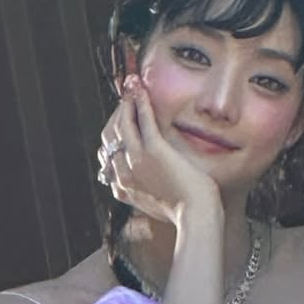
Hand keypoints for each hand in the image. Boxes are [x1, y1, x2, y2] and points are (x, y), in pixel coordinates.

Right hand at [98, 77, 221, 225]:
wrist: (196, 217)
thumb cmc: (184, 211)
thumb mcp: (156, 203)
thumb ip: (145, 188)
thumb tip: (147, 175)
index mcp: (122, 188)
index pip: (107, 153)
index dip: (113, 132)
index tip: (121, 119)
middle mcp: (123, 173)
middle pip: (110, 136)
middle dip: (116, 113)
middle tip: (125, 97)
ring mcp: (137, 160)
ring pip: (122, 124)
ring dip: (126, 102)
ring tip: (131, 86)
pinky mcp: (153, 150)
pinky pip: (142, 119)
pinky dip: (139, 101)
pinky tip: (141, 90)